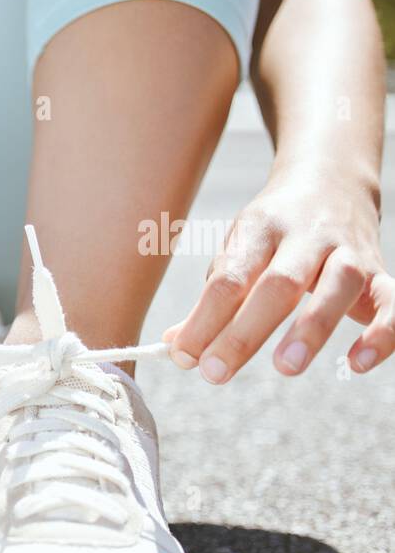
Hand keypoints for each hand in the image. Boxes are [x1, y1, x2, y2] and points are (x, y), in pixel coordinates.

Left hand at [166, 167, 392, 381]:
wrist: (331, 180)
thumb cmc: (272, 232)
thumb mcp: (236, 251)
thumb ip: (211, 301)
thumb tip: (178, 348)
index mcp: (260, 230)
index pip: (229, 277)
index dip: (204, 320)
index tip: (183, 356)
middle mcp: (307, 236)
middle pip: (278, 283)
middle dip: (245, 332)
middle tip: (215, 372)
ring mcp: (349, 251)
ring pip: (339, 284)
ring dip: (311, 328)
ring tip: (285, 367)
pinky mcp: (381, 270)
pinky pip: (393, 301)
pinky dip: (383, 333)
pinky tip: (357, 363)